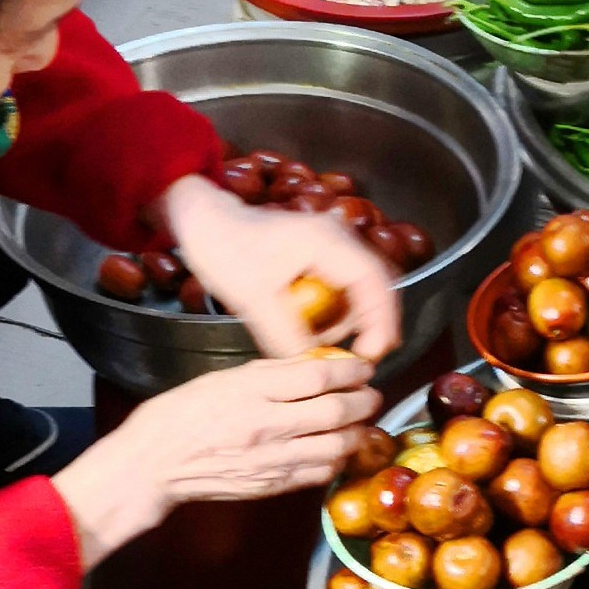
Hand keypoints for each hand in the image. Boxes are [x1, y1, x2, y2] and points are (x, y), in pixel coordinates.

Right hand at [52, 352, 381, 570]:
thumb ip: (271, 373)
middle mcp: (267, 425)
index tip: (362, 367)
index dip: (351, 370)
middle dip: (364, 402)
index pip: (319, 375)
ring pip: (336, 447)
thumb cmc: (181, 415)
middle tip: (371, 395)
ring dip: (357, 434)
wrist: (154, 464)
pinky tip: (336, 450)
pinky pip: (319, 474)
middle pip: (337, 412)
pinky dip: (336, 461)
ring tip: (360, 424)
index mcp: (252, 390)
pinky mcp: (272, 485)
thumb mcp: (223, 378)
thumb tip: (315, 366)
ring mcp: (272, 459)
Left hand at [158, 173, 401, 361]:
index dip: (381, 320)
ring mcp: (332, 245)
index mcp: (324, 241)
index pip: (372, 281)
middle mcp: (337, 238)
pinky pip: (345, 288)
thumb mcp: (252, 299)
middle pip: (376, 286)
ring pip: (362, 289)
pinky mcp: (323, 255)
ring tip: (326, 345)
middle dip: (374, 325)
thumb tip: (312, 366)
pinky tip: (318, 331)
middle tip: (363, 358)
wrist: (206, 222)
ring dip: (353, 321)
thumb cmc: (224, 248)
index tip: (373, 352)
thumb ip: (284, 336)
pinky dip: (338, 313)